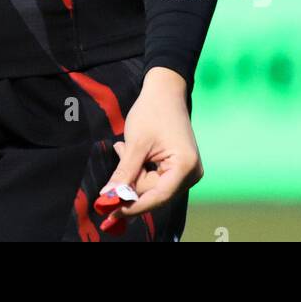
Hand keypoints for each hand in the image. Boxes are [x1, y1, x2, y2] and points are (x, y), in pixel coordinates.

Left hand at [93, 67, 203, 235]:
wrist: (165, 90)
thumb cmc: (152, 111)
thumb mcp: (135, 143)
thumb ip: (125, 172)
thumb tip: (109, 196)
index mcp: (185, 166)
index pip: (158, 196)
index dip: (134, 205)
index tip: (111, 211)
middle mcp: (191, 173)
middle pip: (154, 192)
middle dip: (131, 180)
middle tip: (120, 152)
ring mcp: (187, 171)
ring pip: (152, 185)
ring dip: (134, 171)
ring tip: (125, 145)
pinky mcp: (179, 167)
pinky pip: (155, 177)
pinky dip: (140, 168)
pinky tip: (133, 149)